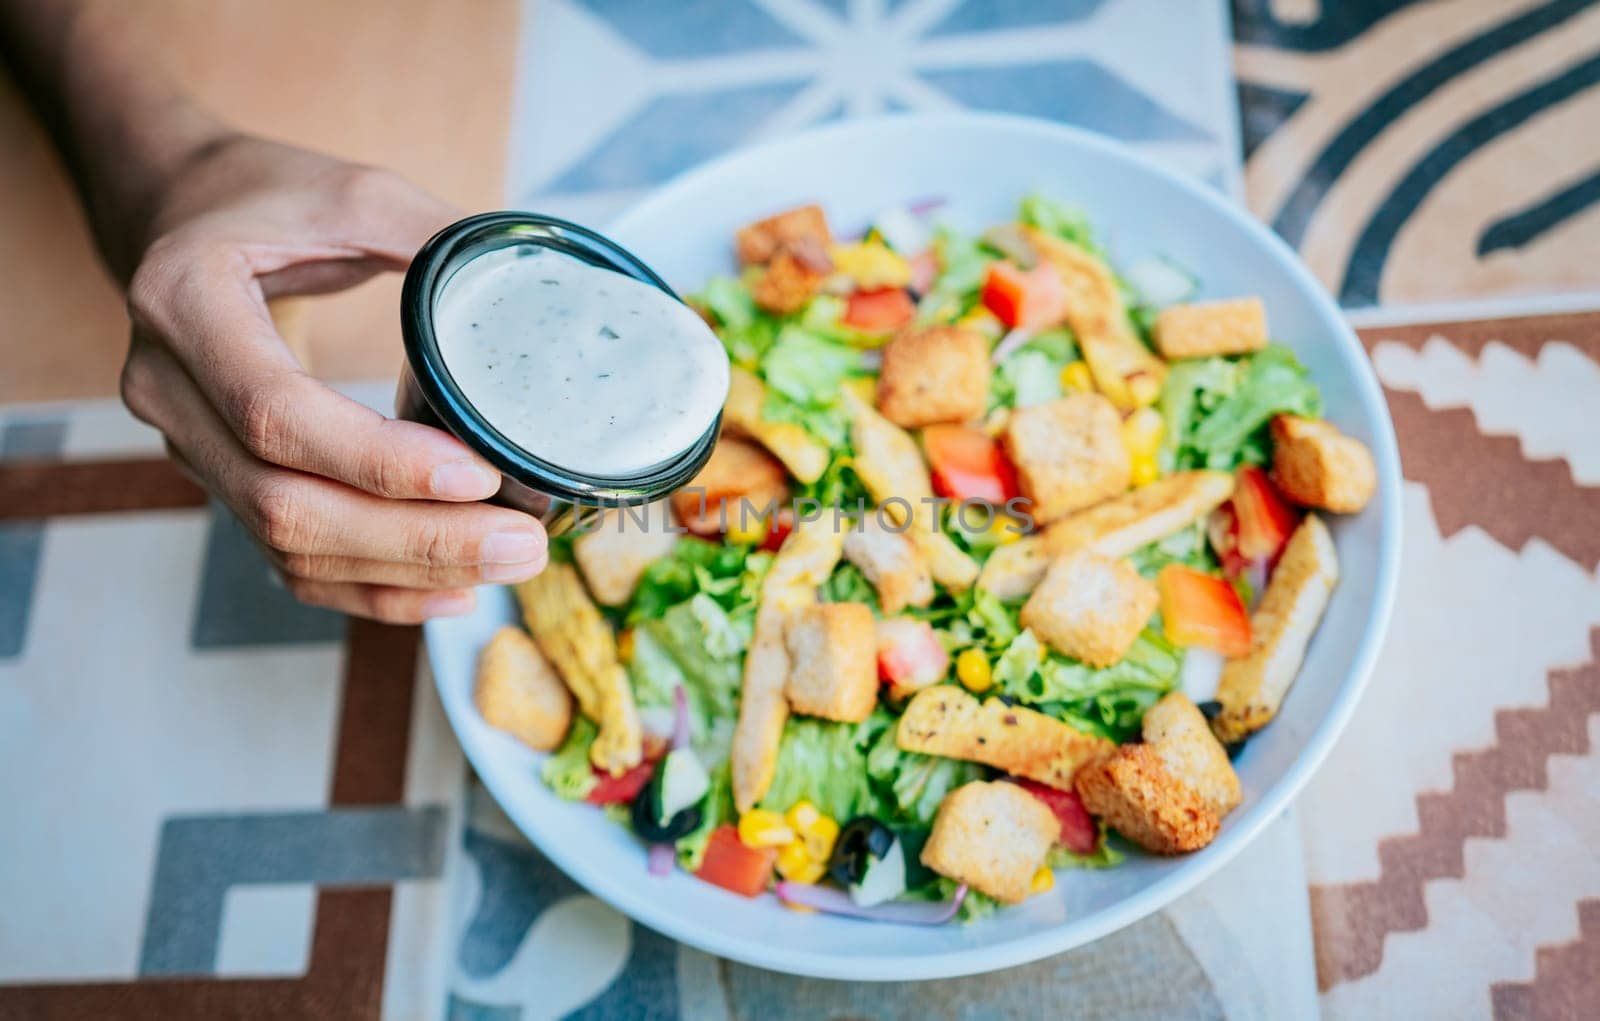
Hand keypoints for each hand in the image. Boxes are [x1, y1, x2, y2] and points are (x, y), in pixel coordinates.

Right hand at [119, 135, 546, 622]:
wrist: (175, 212)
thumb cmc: (265, 198)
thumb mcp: (352, 191)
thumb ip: (438, 237)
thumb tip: (545, 290)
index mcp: (186, 302)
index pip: (276, 410)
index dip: (378, 458)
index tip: (479, 473)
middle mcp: (168, 387)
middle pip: (284, 502)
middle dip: (413, 539)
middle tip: (521, 544)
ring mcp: (186, 445)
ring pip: (287, 546)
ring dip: (404, 573)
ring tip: (507, 566)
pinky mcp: (218, 479)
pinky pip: (288, 560)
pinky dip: (371, 589)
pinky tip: (449, 591)